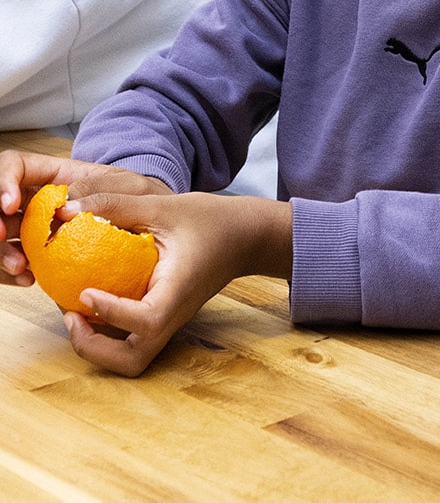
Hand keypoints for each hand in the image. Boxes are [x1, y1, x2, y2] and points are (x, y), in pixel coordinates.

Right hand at [0, 150, 168, 289]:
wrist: (153, 225)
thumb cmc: (140, 198)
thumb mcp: (128, 187)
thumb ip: (101, 191)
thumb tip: (67, 207)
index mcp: (53, 175)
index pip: (14, 166)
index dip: (4, 181)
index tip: (11, 205)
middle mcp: (36, 198)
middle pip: (0, 205)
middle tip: (2, 238)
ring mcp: (33, 226)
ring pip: (2, 235)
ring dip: (3, 252)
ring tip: (22, 267)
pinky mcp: (37, 253)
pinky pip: (13, 262)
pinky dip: (13, 274)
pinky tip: (30, 280)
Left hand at [52, 189, 292, 375]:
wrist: (245, 236)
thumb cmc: (208, 219)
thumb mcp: (163, 206)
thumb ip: (115, 206)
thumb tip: (66, 208)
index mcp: (178, 291)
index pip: (147, 320)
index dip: (111, 314)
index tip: (85, 292)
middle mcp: (174, 315)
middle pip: (133, 361)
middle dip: (94, 348)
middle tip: (72, 315)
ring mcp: (170, 321)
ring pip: (132, 358)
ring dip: (98, 346)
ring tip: (76, 314)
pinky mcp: (165, 318)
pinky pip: (132, 339)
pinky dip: (107, 332)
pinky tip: (92, 301)